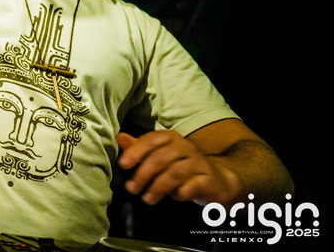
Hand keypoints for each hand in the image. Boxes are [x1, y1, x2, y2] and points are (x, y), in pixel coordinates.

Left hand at [116, 130, 238, 205]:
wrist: (218, 180)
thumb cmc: (182, 167)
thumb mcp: (160, 155)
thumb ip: (140, 148)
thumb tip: (119, 137)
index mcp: (170, 138)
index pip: (150, 140)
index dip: (136, 151)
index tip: (123, 165)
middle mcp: (185, 147)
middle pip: (161, 158)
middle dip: (143, 174)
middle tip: (132, 189)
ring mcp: (199, 163)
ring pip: (175, 172)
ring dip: (158, 187)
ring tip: (147, 199)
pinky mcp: (209, 180)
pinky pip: (192, 186)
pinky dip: (180, 193)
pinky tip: (174, 198)